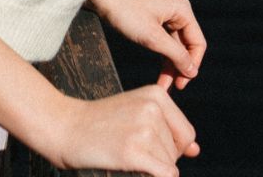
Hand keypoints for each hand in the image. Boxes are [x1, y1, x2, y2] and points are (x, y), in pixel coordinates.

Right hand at [44, 86, 199, 176]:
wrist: (67, 128)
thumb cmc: (104, 124)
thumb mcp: (138, 115)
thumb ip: (168, 130)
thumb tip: (195, 151)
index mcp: (157, 94)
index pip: (186, 134)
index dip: (170, 147)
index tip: (145, 144)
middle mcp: (153, 108)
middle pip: (179, 150)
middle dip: (162, 158)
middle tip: (132, 148)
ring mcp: (144, 129)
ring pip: (170, 165)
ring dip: (152, 168)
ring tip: (125, 153)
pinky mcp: (135, 151)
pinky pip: (165, 176)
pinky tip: (133, 168)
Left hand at [88, 0, 205, 90]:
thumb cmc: (126, 12)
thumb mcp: (153, 37)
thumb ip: (176, 55)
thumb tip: (192, 71)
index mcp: (182, 9)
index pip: (197, 43)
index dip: (192, 65)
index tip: (182, 84)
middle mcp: (177, 9)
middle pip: (186, 45)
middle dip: (179, 67)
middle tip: (173, 89)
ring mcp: (165, 12)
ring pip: (174, 44)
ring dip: (170, 65)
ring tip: (163, 87)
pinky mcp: (153, 16)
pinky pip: (163, 40)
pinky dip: (162, 55)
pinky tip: (159, 73)